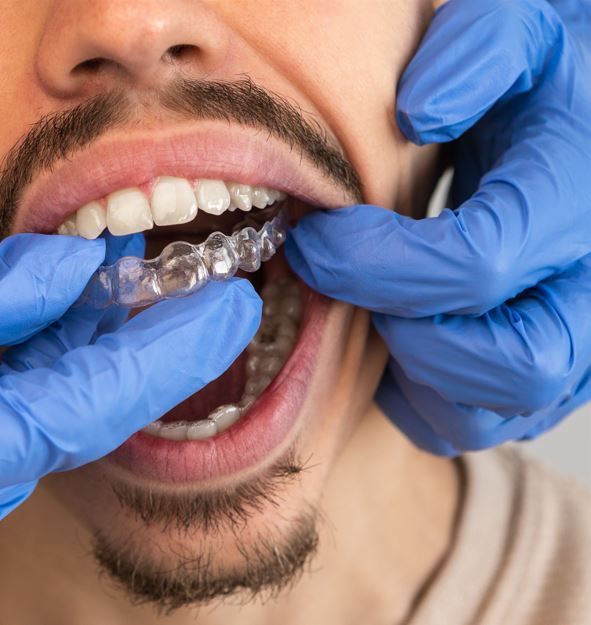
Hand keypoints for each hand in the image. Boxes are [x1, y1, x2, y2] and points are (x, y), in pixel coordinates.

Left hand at [283, 0, 590, 454]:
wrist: (588, 117)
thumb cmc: (544, 74)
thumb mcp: (519, 27)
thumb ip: (475, 51)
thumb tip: (417, 110)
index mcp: (580, 189)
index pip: (477, 263)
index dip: (374, 264)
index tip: (313, 239)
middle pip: (515, 362)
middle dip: (407, 335)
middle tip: (346, 284)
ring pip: (502, 409)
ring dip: (416, 375)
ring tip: (371, 308)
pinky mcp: (569, 368)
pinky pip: (489, 421)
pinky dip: (430, 397)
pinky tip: (400, 334)